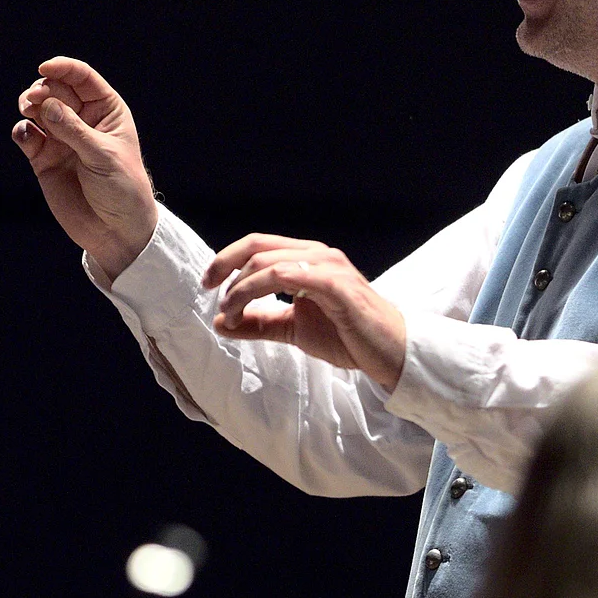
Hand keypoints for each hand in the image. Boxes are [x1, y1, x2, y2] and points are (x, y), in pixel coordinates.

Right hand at [12, 57, 157, 281]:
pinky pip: (27, 135)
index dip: (63, 69)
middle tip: (35, 100)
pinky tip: (26, 134)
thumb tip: (44, 103)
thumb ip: (73, 130)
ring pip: (37, 109)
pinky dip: (22, 130)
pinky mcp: (44, 159)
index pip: (82, 79)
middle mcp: (82, 120)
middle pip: (55, 90)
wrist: (115, 230)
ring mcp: (61, 138)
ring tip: (28, 111)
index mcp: (106, 111)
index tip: (45, 69)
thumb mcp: (103, 156)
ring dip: (29, 105)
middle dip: (43, 89)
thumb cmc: (121, 188)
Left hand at [201, 234, 408, 390]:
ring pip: (270, 262)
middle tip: (212, 295)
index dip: (227, 259)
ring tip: (232, 313)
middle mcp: (318, 255)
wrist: (390, 352)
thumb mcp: (294, 329)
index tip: (208, 284)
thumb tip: (221, 322)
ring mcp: (329, 267)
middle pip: (259, 247)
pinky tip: (249, 310)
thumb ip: (261, 323)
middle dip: (226, 268)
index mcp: (308, 259)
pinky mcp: (338, 285)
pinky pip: (292, 276)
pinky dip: (261, 290)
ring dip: (241, 288)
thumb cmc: (348, 336)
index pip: (259, 245)